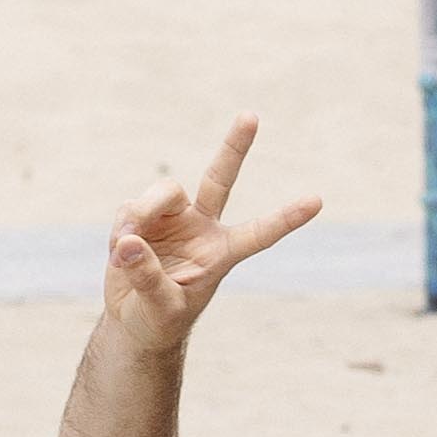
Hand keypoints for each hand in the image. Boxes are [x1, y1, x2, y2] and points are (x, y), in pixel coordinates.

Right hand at [99, 118, 321, 353]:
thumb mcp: (160, 308)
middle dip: (234, 147)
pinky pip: (129, 209)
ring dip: (141, 213)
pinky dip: (120, 230)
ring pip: (162, 191)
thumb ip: (148, 277)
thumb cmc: (159, 320)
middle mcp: (202, 227)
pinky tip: (120, 252)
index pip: (258, 234)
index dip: (286, 219)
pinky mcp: (142, 217)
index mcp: (222, 253)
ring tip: (126, 246)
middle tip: (251, 116)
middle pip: (219, 178)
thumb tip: (130, 241)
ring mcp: (173, 218)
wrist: (134, 321)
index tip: (316, 202)